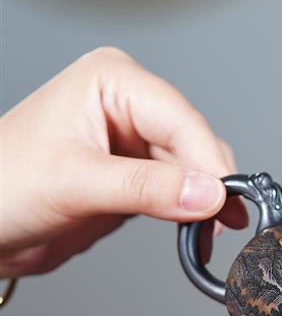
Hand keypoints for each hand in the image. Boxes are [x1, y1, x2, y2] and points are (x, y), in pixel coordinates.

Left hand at [0, 46, 247, 276]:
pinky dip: (191, 212)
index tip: (225, 200)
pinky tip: (197, 233)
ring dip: (204, 201)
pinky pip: (179, 189)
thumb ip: (146, 188)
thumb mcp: (75, 184)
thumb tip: (209, 194)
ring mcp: (134, 140)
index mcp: (112, 81)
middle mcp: (128, 103)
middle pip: (194, 140)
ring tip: (210, 234)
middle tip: (223, 224)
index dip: (207, 160)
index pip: (180, 117)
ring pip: (194, 166)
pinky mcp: (135, 174)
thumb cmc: (1, 187)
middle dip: (211, 182)